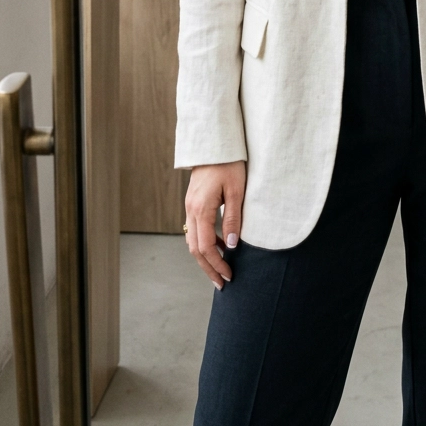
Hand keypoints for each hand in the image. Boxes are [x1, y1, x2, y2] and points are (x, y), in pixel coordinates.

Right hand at [184, 160, 246, 289]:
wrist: (214, 142)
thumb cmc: (229, 163)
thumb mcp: (236, 190)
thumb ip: (233, 218)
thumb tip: (232, 245)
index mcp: (200, 209)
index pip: (206, 247)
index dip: (217, 265)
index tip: (229, 276)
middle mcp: (191, 210)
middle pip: (195, 249)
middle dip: (209, 268)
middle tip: (223, 284)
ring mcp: (190, 206)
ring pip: (193, 241)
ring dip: (206, 258)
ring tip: (221, 270)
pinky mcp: (193, 202)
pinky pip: (195, 229)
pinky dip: (205, 243)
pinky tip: (220, 246)